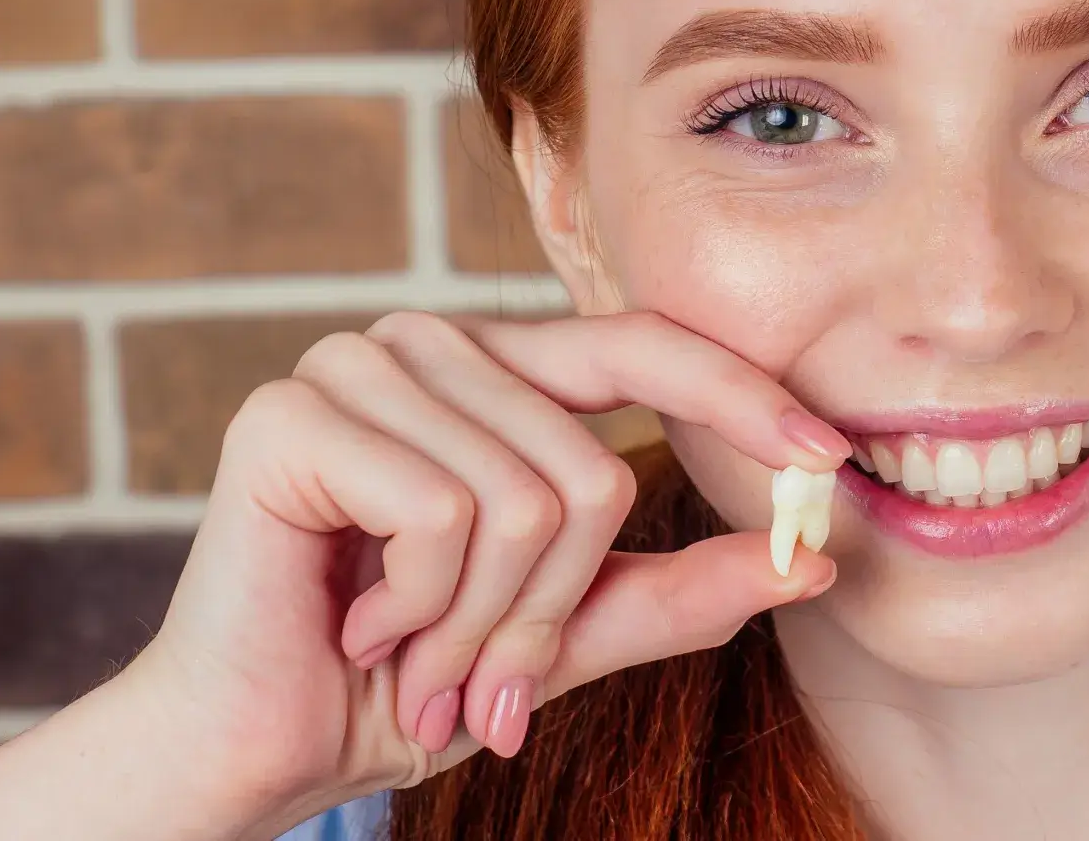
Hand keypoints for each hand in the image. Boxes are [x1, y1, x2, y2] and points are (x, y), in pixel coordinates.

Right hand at [122, 309, 848, 833]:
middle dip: (549, 613)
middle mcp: (433, 344)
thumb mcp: (567, 635)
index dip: (743, 396)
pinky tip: (360, 620)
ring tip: (413, 656)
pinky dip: (421, 606)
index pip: (646, 346)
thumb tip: (815, 559)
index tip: (831, 460)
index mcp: (499, 371)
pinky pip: (444, 512)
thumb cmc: (409, 680)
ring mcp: (360, 364)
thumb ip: (680, 589)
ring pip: (526, 499)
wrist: (257, 745)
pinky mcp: (294, 412)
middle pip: (592, 467)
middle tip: (482, 683)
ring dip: (479, 626)